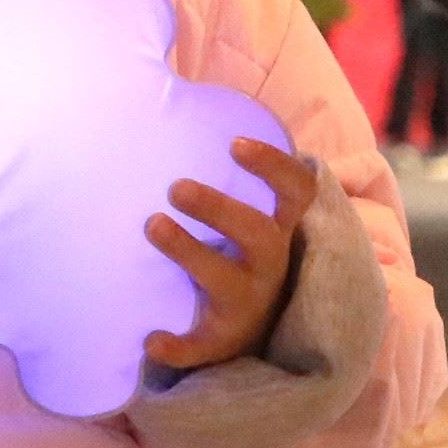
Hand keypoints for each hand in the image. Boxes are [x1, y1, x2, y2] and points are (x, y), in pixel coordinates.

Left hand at [144, 139, 318, 371]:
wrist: (254, 339)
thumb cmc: (242, 262)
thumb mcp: (252, 225)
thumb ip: (236, 182)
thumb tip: (181, 100)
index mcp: (279, 232)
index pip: (296, 192)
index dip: (273, 166)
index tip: (235, 145)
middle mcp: (270, 267)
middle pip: (257, 234)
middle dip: (219, 209)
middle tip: (175, 187)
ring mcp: (248, 306)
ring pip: (226, 283)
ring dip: (190, 253)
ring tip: (152, 224)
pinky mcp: (221, 343)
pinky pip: (202, 347)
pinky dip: (178, 347)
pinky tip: (151, 339)